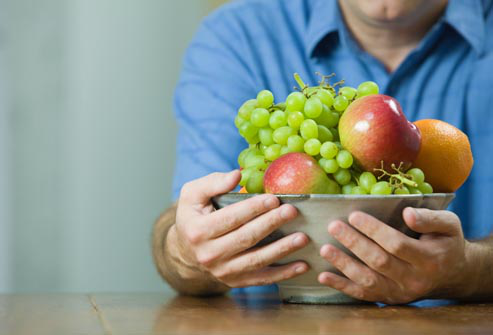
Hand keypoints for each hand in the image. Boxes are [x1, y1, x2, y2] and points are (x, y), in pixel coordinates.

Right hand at [169, 170, 309, 287]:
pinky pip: (262, 279)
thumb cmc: (194, 215)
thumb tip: (237, 175)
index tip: (273, 199)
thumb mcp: (193, 194)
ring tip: (302, 237)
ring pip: (257, 260)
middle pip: (246, 238)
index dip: (253, 208)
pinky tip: (302, 265)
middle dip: (271, 224)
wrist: (186, 249)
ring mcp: (222, 272)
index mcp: (198, 231)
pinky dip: (283, 274)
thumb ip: (213, 182)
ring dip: (282, 249)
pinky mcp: (235, 281)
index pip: (231, 218)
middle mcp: (209, 255)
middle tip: (291, 211)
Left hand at [318, 208, 470, 303]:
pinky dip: (342, 286)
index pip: (396, 244)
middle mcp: (414, 279)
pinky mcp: (388, 298)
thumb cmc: (446, 243)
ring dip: (344, 264)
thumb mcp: (448, 225)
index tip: (354, 215)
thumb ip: (430, 218)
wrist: (452, 274)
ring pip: (368, 280)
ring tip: (324, 249)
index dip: (374, 230)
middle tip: (333, 226)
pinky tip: (324, 276)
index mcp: (429, 258)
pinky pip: (363, 294)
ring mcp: (400, 291)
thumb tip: (407, 213)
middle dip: (354, 243)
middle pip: (379, 261)